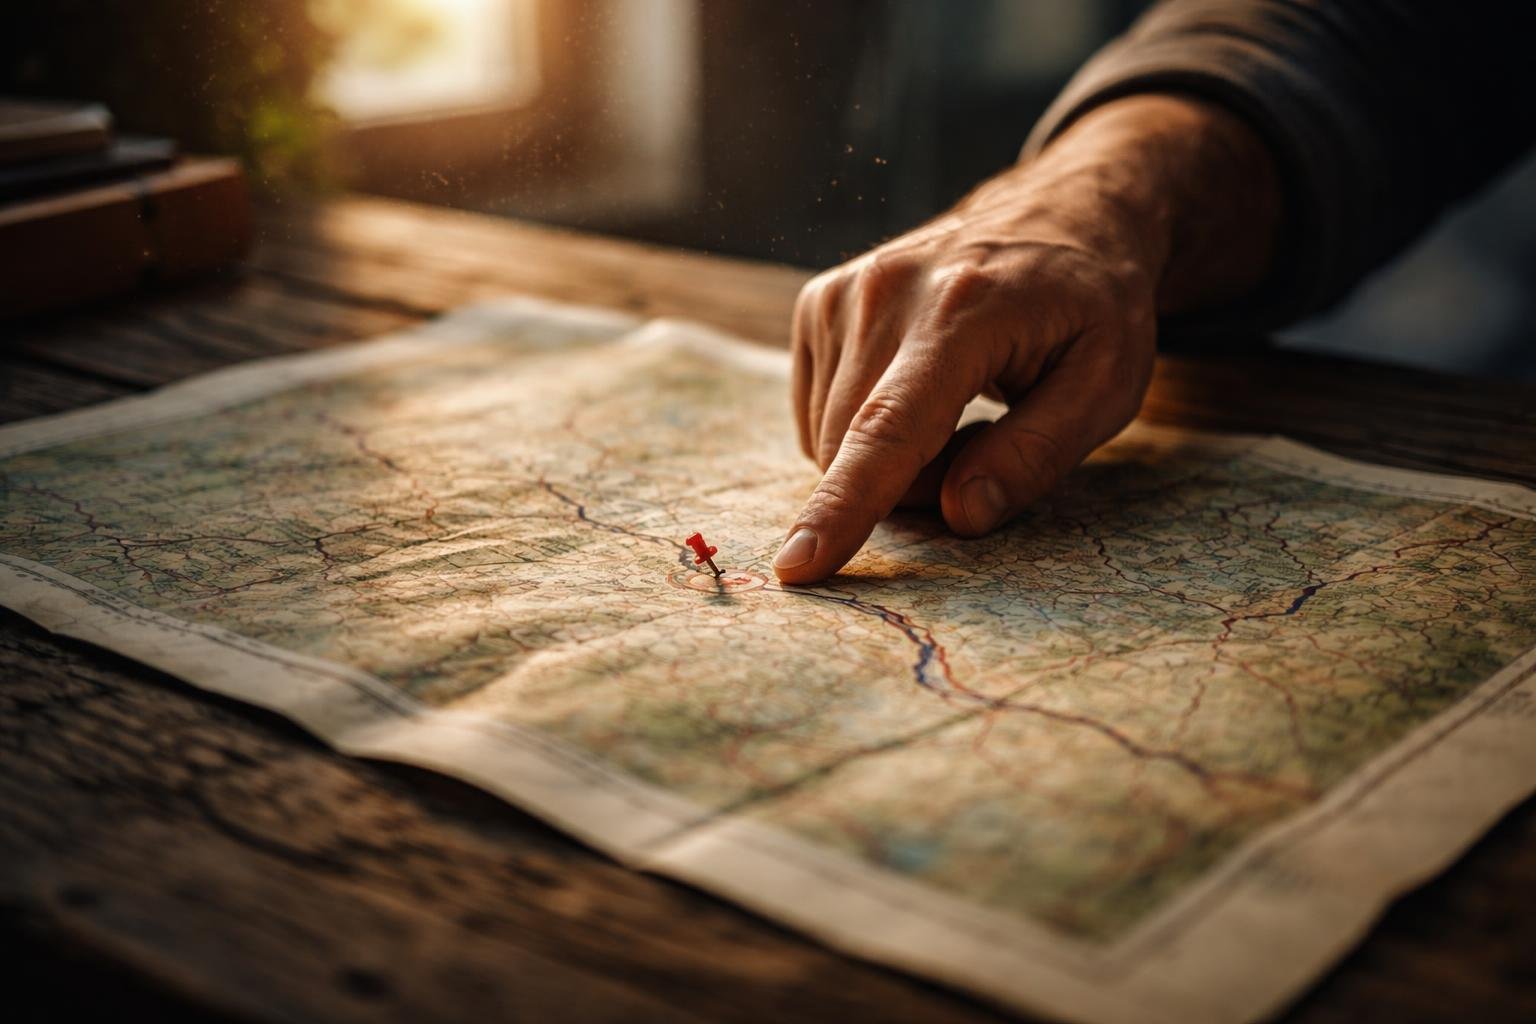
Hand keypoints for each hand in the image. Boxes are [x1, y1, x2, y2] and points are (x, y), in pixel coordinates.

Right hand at [774, 94, 1278, 583]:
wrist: (1059, 214)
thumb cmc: (1091, 306)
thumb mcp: (1107, 385)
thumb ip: (1036, 454)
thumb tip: (961, 515)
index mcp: (963, 312)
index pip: (888, 429)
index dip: (843, 507)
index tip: (798, 567)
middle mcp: (886, 293)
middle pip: (853, 451)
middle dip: (911, 486)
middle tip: (985, 449)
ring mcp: (842, 292)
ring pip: (827, 441)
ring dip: (888, 461)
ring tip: (958, 412)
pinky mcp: (818, 301)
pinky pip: (816, 415)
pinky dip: (862, 432)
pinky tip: (915, 393)